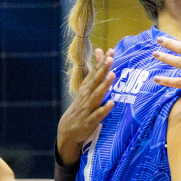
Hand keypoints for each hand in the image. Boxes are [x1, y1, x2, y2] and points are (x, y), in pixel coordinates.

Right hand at [57, 47, 115, 165]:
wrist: (67, 130)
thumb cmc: (81, 107)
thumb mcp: (86, 90)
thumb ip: (95, 72)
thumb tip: (100, 52)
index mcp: (86, 89)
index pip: (95, 73)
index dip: (102, 62)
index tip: (110, 50)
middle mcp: (86, 96)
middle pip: (95, 81)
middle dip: (103, 69)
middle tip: (111, 58)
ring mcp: (88, 108)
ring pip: (96, 95)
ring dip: (104, 85)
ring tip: (112, 75)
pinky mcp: (90, 121)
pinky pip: (98, 114)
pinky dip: (104, 109)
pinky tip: (111, 103)